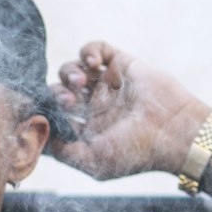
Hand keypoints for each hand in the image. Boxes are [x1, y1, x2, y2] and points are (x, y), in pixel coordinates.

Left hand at [49, 41, 208, 180]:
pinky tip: (93, 63)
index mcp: (87, 130)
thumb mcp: (94, 162)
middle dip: (56, 94)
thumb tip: (39, 139)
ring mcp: (107, 85)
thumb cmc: (136, 152)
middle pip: (59, 92)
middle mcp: (95, 107)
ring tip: (80, 83)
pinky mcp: (121, 64)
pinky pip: (96, 49)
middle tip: (68, 101)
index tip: (42, 112)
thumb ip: (63, 152)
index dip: (45, 112)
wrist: (173, 131)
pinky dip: (89, 51)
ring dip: (69, 73)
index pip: (55, 116)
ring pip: (73, 70)